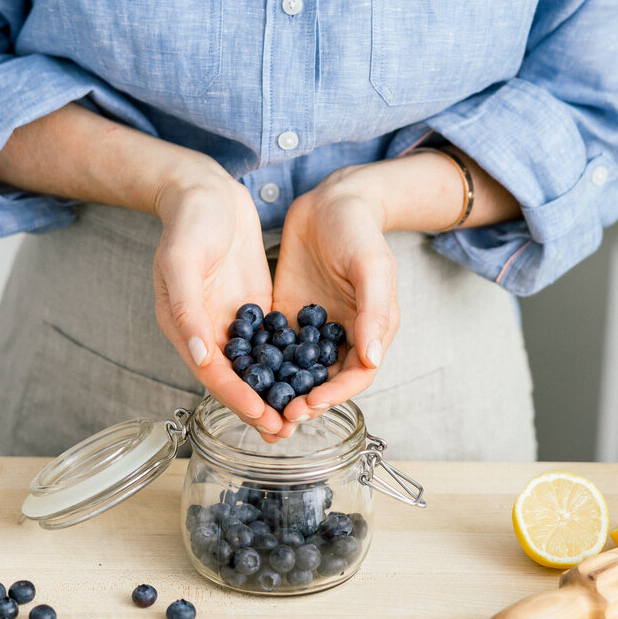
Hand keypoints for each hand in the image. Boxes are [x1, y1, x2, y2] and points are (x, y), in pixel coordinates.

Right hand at [153, 167, 282, 434]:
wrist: (207, 191)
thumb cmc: (191, 221)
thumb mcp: (183, 259)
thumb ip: (187, 307)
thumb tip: (198, 353)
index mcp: (183, 325)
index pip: (212, 372)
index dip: (237, 398)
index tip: (262, 417)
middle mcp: (205, 331)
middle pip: (232, 380)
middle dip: (257, 407)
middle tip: (286, 431)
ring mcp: (230, 322)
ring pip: (252, 369)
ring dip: (272, 394)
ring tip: (296, 419)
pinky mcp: (251, 309)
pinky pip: (267, 345)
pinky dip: (283, 365)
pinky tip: (305, 379)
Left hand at [272, 166, 399, 424]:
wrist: (330, 201)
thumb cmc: (359, 232)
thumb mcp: (372, 267)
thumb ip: (375, 313)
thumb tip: (371, 358)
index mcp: (371, 331)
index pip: (356, 375)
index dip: (334, 395)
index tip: (309, 404)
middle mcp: (342, 337)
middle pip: (325, 382)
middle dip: (305, 402)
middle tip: (280, 416)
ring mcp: (312, 329)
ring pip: (298, 372)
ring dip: (282, 392)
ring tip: (261, 407)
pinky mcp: (287, 318)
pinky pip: (274, 348)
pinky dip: (262, 365)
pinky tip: (242, 374)